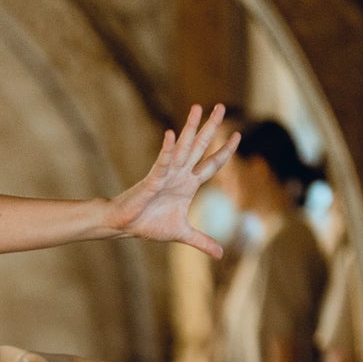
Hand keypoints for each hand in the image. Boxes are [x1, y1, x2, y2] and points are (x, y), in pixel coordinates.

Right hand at [104, 104, 237, 257]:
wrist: (125, 226)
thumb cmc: (149, 225)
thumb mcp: (182, 234)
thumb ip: (202, 241)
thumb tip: (220, 255)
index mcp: (189, 184)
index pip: (212, 164)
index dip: (225, 151)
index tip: (237, 135)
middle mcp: (180, 174)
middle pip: (200, 147)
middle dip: (211, 127)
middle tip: (221, 106)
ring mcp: (166, 174)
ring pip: (182, 147)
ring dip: (190, 128)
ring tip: (198, 108)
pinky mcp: (152, 180)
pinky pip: (162, 163)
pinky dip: (167, 150)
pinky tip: (172, 134)